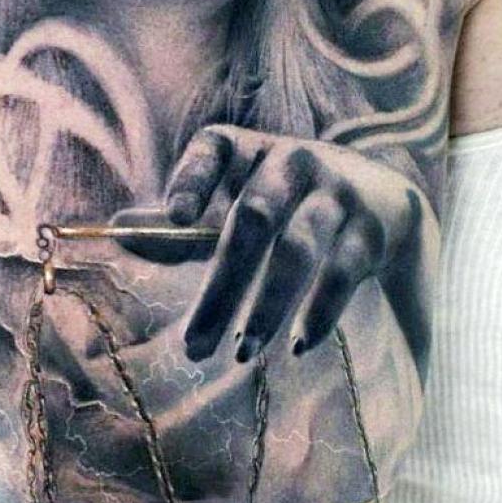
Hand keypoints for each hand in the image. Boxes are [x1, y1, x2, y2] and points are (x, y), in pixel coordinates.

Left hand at [115, 125, 434, 365]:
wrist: (383, 196)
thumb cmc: (286, 201)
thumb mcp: (237, 198)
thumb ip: (185, 219)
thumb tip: (118, 229)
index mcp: (248, 149)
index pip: (213, 150)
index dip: (193, 179)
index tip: (173, 218)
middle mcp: (291, 161)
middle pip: (251, 218)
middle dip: (222, 286)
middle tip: (194, 346)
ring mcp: (334, 191)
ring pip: (297, 248)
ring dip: (267, 305)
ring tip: (243, 353)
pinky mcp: (370, 227)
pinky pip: (344, 270)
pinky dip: (321, 310)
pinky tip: (299, 345)